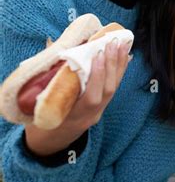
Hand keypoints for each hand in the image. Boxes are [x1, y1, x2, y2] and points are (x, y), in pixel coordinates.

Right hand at [25, 40, 130, 155]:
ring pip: (113, 88)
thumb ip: (50, 80)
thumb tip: (54, 49)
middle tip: (113, 43)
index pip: (91, 98)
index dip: (96, 76)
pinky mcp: (103, 106)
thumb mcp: (42, 102)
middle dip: (111, 65)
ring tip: (122, 44)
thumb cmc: (45, 117)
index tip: (98, 55)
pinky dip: (120, 70)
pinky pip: (114, 87)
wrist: (54, 137)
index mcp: (74, 117)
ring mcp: (99, 111)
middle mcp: (90, 115)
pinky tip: (125, 56)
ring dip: (119, 64)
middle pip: (106, 91)